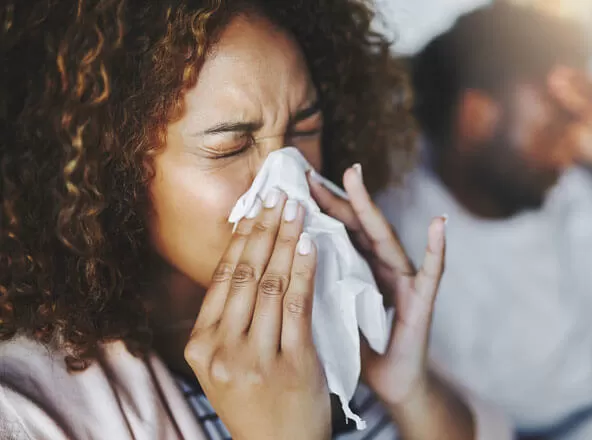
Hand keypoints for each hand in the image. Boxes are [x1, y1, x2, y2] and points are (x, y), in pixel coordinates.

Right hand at [184, 190, 329, 439]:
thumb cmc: (255, 403)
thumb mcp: (225, 366)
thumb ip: (228, 322)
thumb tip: (242, 261)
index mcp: (202, 346)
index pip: (223, 278)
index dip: (242, 238)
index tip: (256, 206)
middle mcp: (222, 350)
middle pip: (245, 275)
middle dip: (264, 228)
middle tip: (279, 194)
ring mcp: (256, 358)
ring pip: (271, 284)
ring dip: (286, 240)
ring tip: (297, 209)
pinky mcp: (292, 365)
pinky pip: (298, 306)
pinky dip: (304, 270)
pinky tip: (310, 245)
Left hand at [309, 165, 442, 402]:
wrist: (391, 382)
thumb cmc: (358, 348)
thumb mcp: (329, 313)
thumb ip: (314, 287)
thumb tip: (273, 267)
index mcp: (356, 268)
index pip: (334, 231)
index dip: (314, 208)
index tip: (289, 185)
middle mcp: (380, 267)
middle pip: (354, 226)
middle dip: (332, 196)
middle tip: (308, 173)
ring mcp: (403, 279)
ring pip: (385, 237)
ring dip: (370, 207)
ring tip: (356, 176)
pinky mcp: (422, 300)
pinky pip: (432, 271)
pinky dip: (437, 247)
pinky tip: (439, 224)